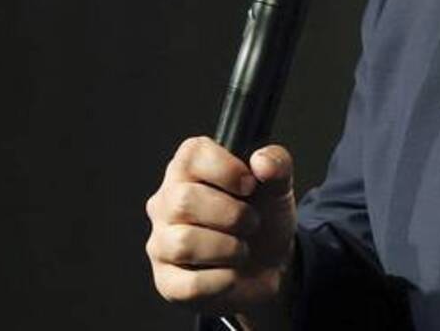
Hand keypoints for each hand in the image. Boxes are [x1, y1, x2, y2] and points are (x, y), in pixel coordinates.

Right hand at [145, 136, 295, 327]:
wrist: (271, 263)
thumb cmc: (263, 216)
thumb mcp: (278, 185)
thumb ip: (277, 164)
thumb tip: (261, 161)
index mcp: (188, 169)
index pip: (191, 155)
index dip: (227, 170)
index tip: (250, 185)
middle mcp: (166, 203)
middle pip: (184, 200)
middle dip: (233, 214)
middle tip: (251, 222)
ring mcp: (161, 243)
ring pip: (183, 243)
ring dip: (229, 248)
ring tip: (241, 248)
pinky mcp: (167, 282)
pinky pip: (189, 284)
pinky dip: (224, 279)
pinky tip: (232, 272)